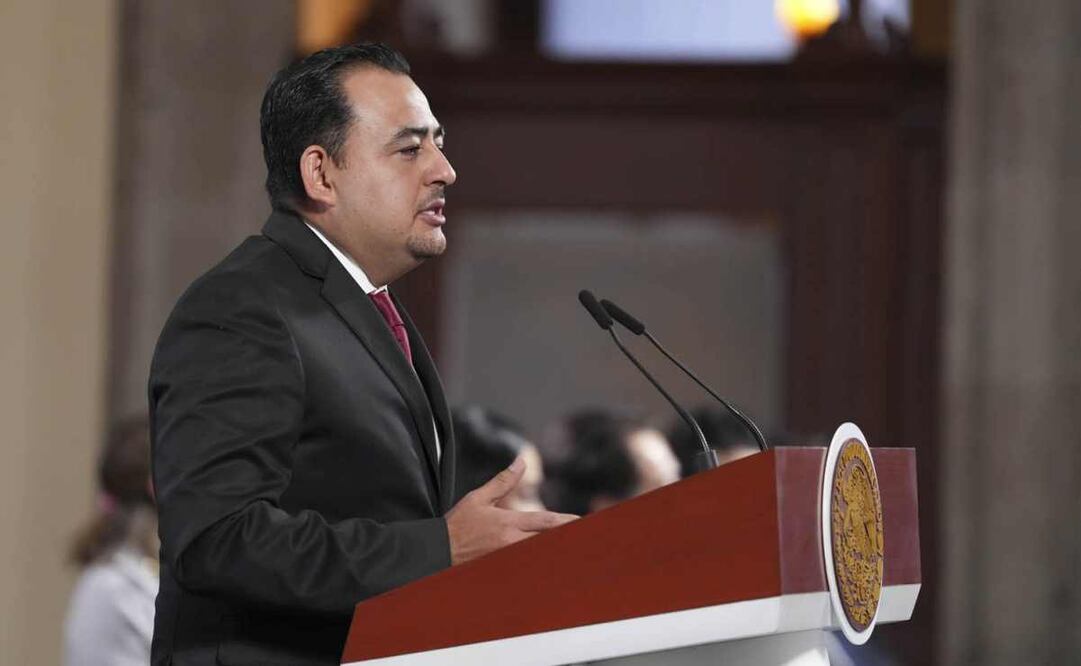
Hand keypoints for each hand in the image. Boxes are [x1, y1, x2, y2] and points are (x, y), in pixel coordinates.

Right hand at [445, 456, 577, 564]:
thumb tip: (520, 462)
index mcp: (508, 523)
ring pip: (539, 554)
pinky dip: (537, 563)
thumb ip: (503, 481)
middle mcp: (511, 542)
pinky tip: (547, 560)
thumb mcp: (478, 498)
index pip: (545, 522)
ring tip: (574, 547)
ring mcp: (508, 558)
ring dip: (555, 549)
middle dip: (567, 536)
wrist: (437, 551)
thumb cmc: (457, 524)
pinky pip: (525, 566)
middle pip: (548, 540)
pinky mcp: (501, 569)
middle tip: (587, 534)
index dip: (566, 521)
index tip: (581, 520)